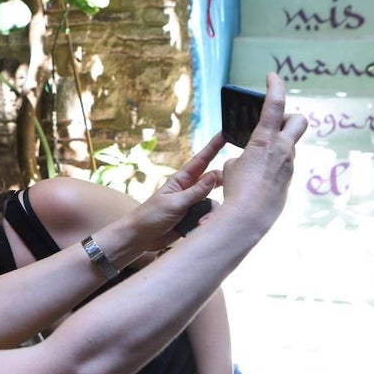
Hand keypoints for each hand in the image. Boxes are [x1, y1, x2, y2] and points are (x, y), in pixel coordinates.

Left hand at [126, 132, 226, 252]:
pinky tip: (200, 227)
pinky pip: (208, 216)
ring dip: (211, 211)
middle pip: (213, 180)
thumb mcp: (175, 203)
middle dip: (223, 183)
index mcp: (181, 180)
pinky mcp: (193, 218)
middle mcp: (189, 190)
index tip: (225, 134)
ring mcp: (192, 204)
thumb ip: (196, 192)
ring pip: (213, 201)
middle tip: (233, 185)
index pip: (201, 161)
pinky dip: (207, 221)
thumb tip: (215, 176)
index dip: (213, 147)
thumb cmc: (151, 216)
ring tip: (201, 221)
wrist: (140, 239)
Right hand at [219, 73, 306, 234]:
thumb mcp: (231, 168)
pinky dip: (271, 167)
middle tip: (274, 123)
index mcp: (265, 140)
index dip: (274, 86)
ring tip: (256, 157)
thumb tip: (247, 163)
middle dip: (289, 118)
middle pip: (299, 121)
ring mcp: (289, 166)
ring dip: (276, 147)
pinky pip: (282, 166)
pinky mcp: (288, 181)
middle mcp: (283, 150)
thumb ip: (243, 158)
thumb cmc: (236, 190)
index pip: (274, 104)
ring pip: (289, 147)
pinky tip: (257, 178)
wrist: (249, 217)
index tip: (272, 76)